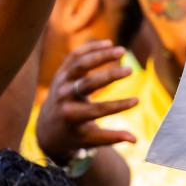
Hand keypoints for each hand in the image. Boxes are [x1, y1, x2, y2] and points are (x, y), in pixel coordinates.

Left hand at [35, 41, 137, 165]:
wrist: (48, 128)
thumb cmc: (75, 134)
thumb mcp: (91, 139)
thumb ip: (112, 138)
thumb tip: (135, 141)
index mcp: (72, 116)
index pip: (98, 110)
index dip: (119, 106)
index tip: (137, 101)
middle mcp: (64, 98)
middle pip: (88, 83)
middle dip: (110, 76)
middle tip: (130, 70)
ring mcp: (60, 83)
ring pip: (80, 64)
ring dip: (100, 55)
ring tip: (121, 50)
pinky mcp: (60, 74)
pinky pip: (74, 57)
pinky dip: (90, 48)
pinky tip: (108, 44)